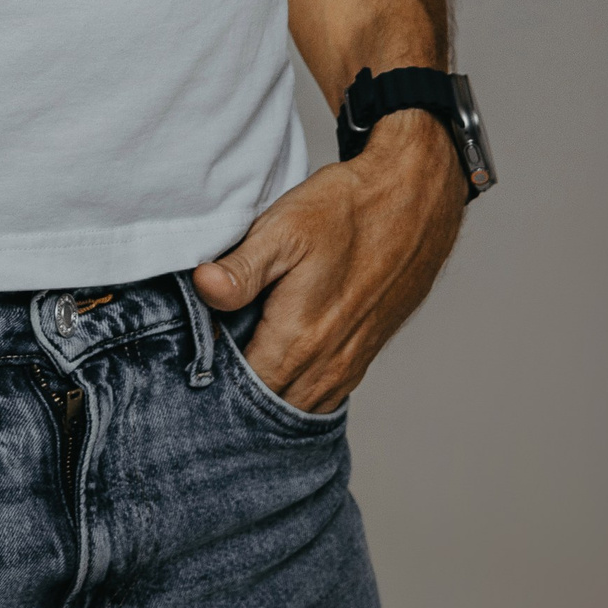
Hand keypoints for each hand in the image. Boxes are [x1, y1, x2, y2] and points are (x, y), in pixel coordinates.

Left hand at [193, 112, 465, 411]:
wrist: (412, 201)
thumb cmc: (346, 210)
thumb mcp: (285, 228)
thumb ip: (241, 267)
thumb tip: (202, 289)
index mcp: (299, 340)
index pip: (241, 390)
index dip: (212, 376)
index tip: (194, 353)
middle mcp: (327, 366)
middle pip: (267, 406)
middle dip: (237, 393)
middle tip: (213, 359)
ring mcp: (349, 366)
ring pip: (296, 406)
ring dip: (268, 394)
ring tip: (243, 361)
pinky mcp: (363, 356)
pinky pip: (322, 395)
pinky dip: (296, 389)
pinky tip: (280, 360)